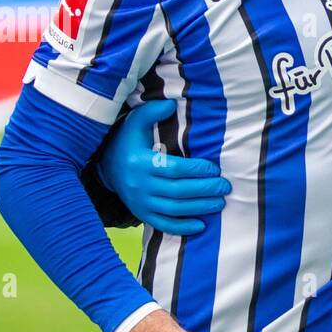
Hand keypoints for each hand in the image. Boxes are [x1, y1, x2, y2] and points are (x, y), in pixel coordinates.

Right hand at [100, 99, 230, 234]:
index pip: (174, 169)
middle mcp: (140, 185)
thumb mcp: (134, 123)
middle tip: (225, 187)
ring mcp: (140, 203)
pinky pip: (163, 225)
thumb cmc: (127, 142)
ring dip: (199, 208)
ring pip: (174, 209)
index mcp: (140, 163)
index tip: (215, 168)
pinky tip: (201, 225)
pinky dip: (182, 227)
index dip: (197, 170)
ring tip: (220, 203)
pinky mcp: (141, 214)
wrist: (106, 167)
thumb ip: (152, 111)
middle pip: (178, 191)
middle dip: (205, 190)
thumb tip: (171, 103)